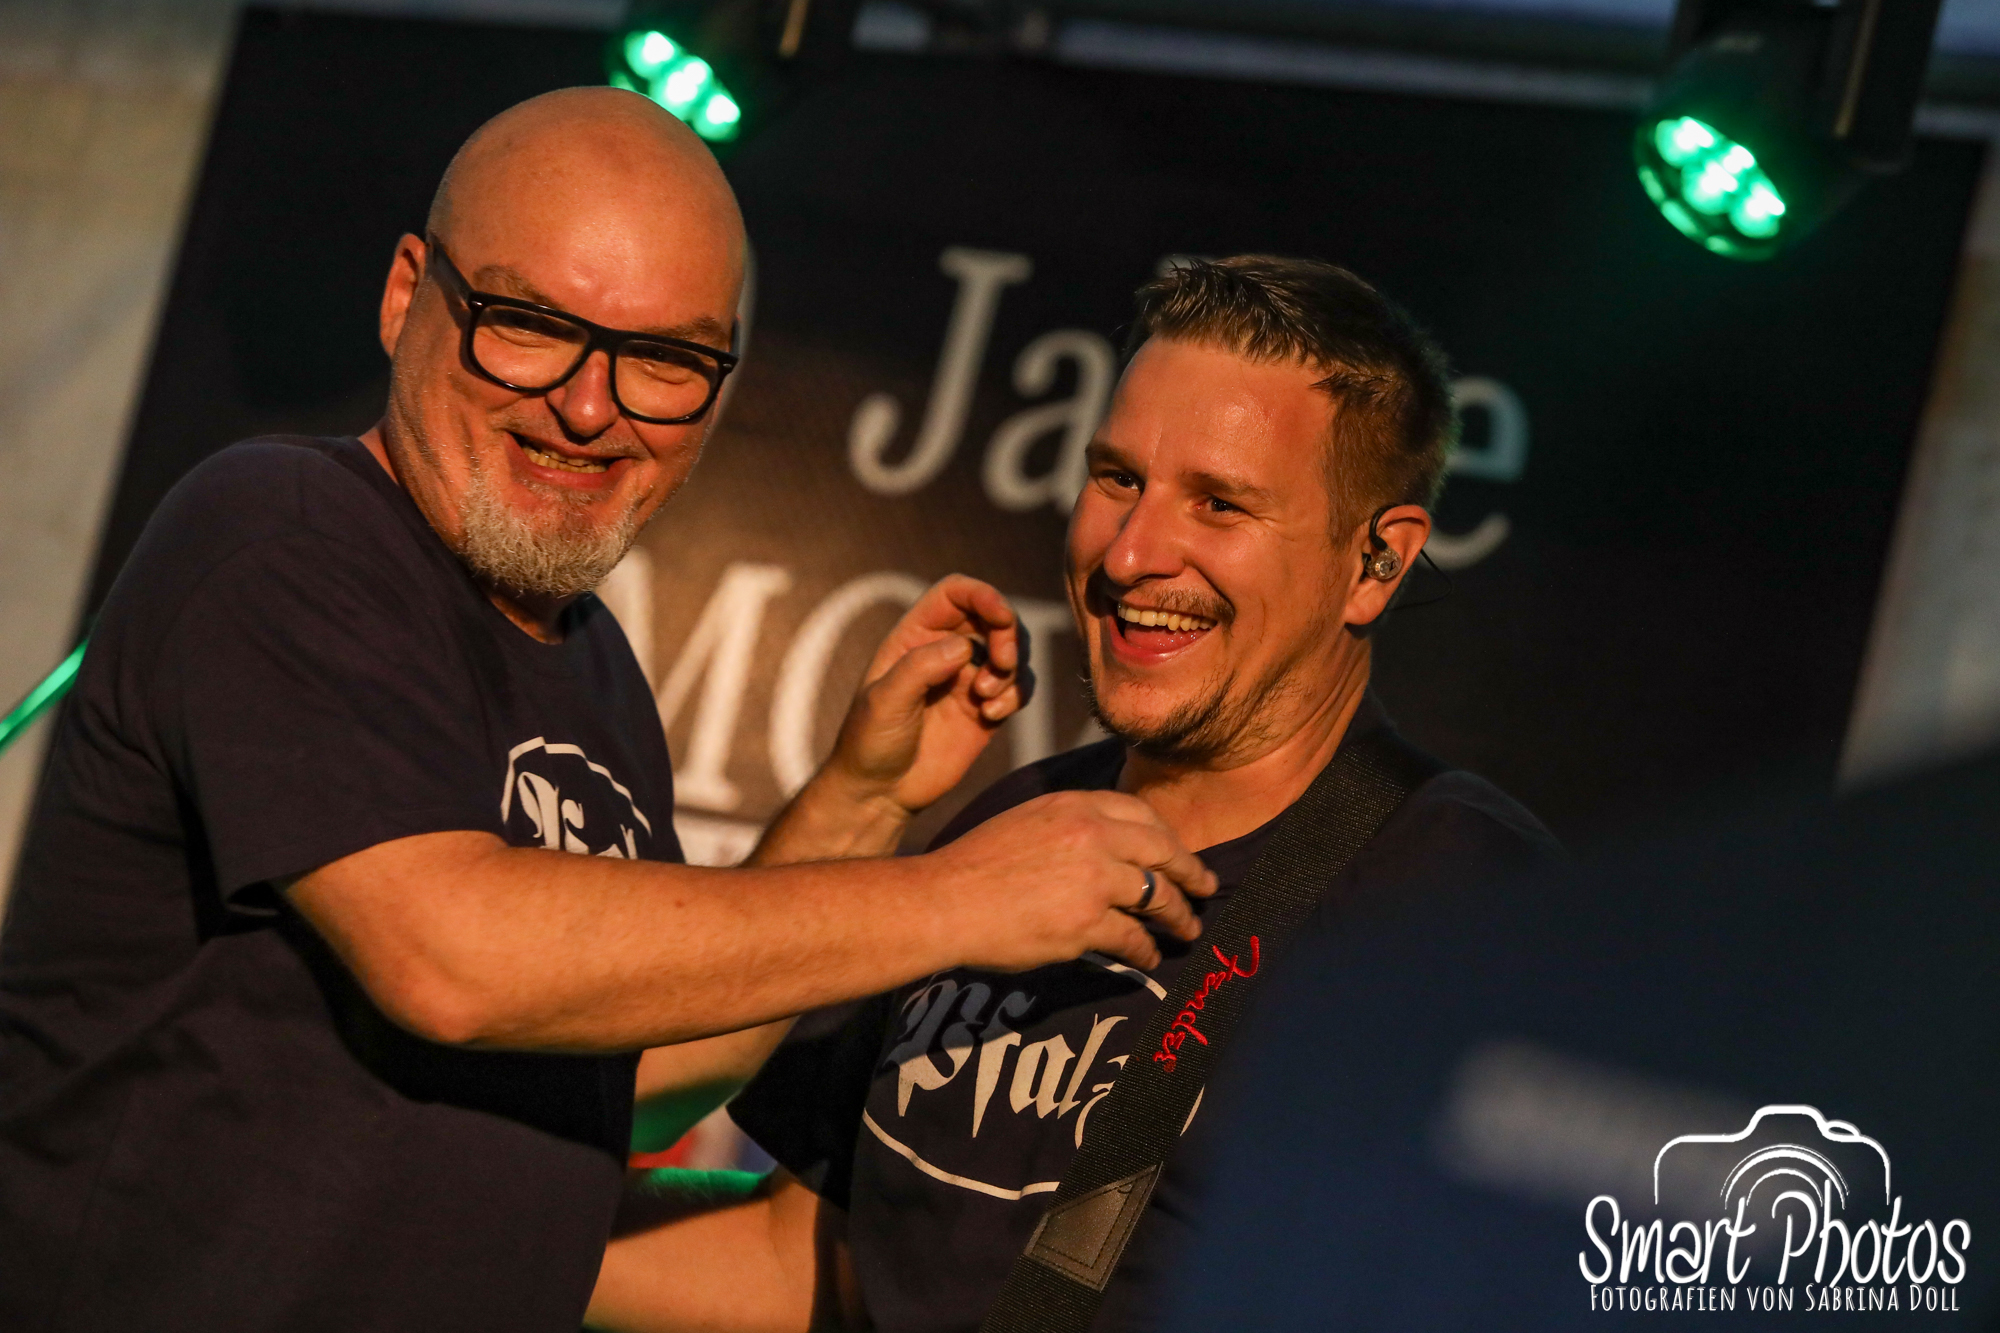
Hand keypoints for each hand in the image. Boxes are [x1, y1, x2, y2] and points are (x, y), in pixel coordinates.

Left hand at [820, 575, 1031, 816]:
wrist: (879, 792)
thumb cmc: (869, 741)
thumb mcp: (885, 701)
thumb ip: (920, 668)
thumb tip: (965, 647)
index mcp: (915, 636)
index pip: (955, 594)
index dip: (982, 595)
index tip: (1001, 615)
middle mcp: (945, 651)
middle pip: (993, 618)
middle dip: (1008, 635)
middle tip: (1003, 663)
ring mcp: (968, 679)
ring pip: (1013, 651)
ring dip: (1012, 669)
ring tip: (987, 698)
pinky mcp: (986, 709)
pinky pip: (1018, 687)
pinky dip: (1017, 695)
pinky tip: (992, 715)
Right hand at [920, 789, 1217, 971]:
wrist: (944, 901)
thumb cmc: (973, 864)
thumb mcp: (1025, 820)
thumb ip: (1068, 825)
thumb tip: (1104, 845)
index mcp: (1074, 804)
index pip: (1142, 813)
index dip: (1168, 837)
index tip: (1178, 854)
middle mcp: (1091, 834)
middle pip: (1163, 851)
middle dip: (1191, 874)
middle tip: (1207, 890)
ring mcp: (1093, 879)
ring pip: (1157, 897)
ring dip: (1178, 916)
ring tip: (1188, 929)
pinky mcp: (1086, 923)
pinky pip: (1133, 938)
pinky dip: (1146, 952)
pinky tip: (1149, 959)